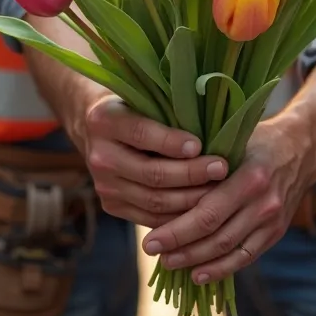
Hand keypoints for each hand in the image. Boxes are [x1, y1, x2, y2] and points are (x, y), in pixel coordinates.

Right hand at [80, 94, 228, 227]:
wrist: (95, 127)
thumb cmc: (133, 106)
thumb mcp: (142, 98)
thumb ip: (166, 111)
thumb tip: (211, 128)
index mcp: (104, 120)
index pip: (142, 134)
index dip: (172, 142)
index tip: (200, 146)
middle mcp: (100, 156)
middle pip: (151, 173)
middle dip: (191, 173)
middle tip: (221, 168)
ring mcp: (103, 185)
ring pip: (153, 200)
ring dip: (190, 199)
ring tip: (219, 190)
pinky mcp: (110, 206)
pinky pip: (150, 218)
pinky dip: (178, 216)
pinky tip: (201, 208)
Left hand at [141, 115, 315, 282]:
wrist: (301, 149)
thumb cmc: (256, 139)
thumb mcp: (231, 140)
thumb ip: (203, 162)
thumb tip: (159, 179)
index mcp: (250, 176)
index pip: (208, 212)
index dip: (177, 231)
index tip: (149, 238)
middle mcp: (264, 203)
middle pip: (216, 236)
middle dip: (180, 248)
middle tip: (150, 250)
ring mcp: (272, 221)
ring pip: (229, 251)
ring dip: (196, 261)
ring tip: (168, 262)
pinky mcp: (276, 233)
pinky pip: (246, 257)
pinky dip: (222, 269)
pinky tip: (198, 274)